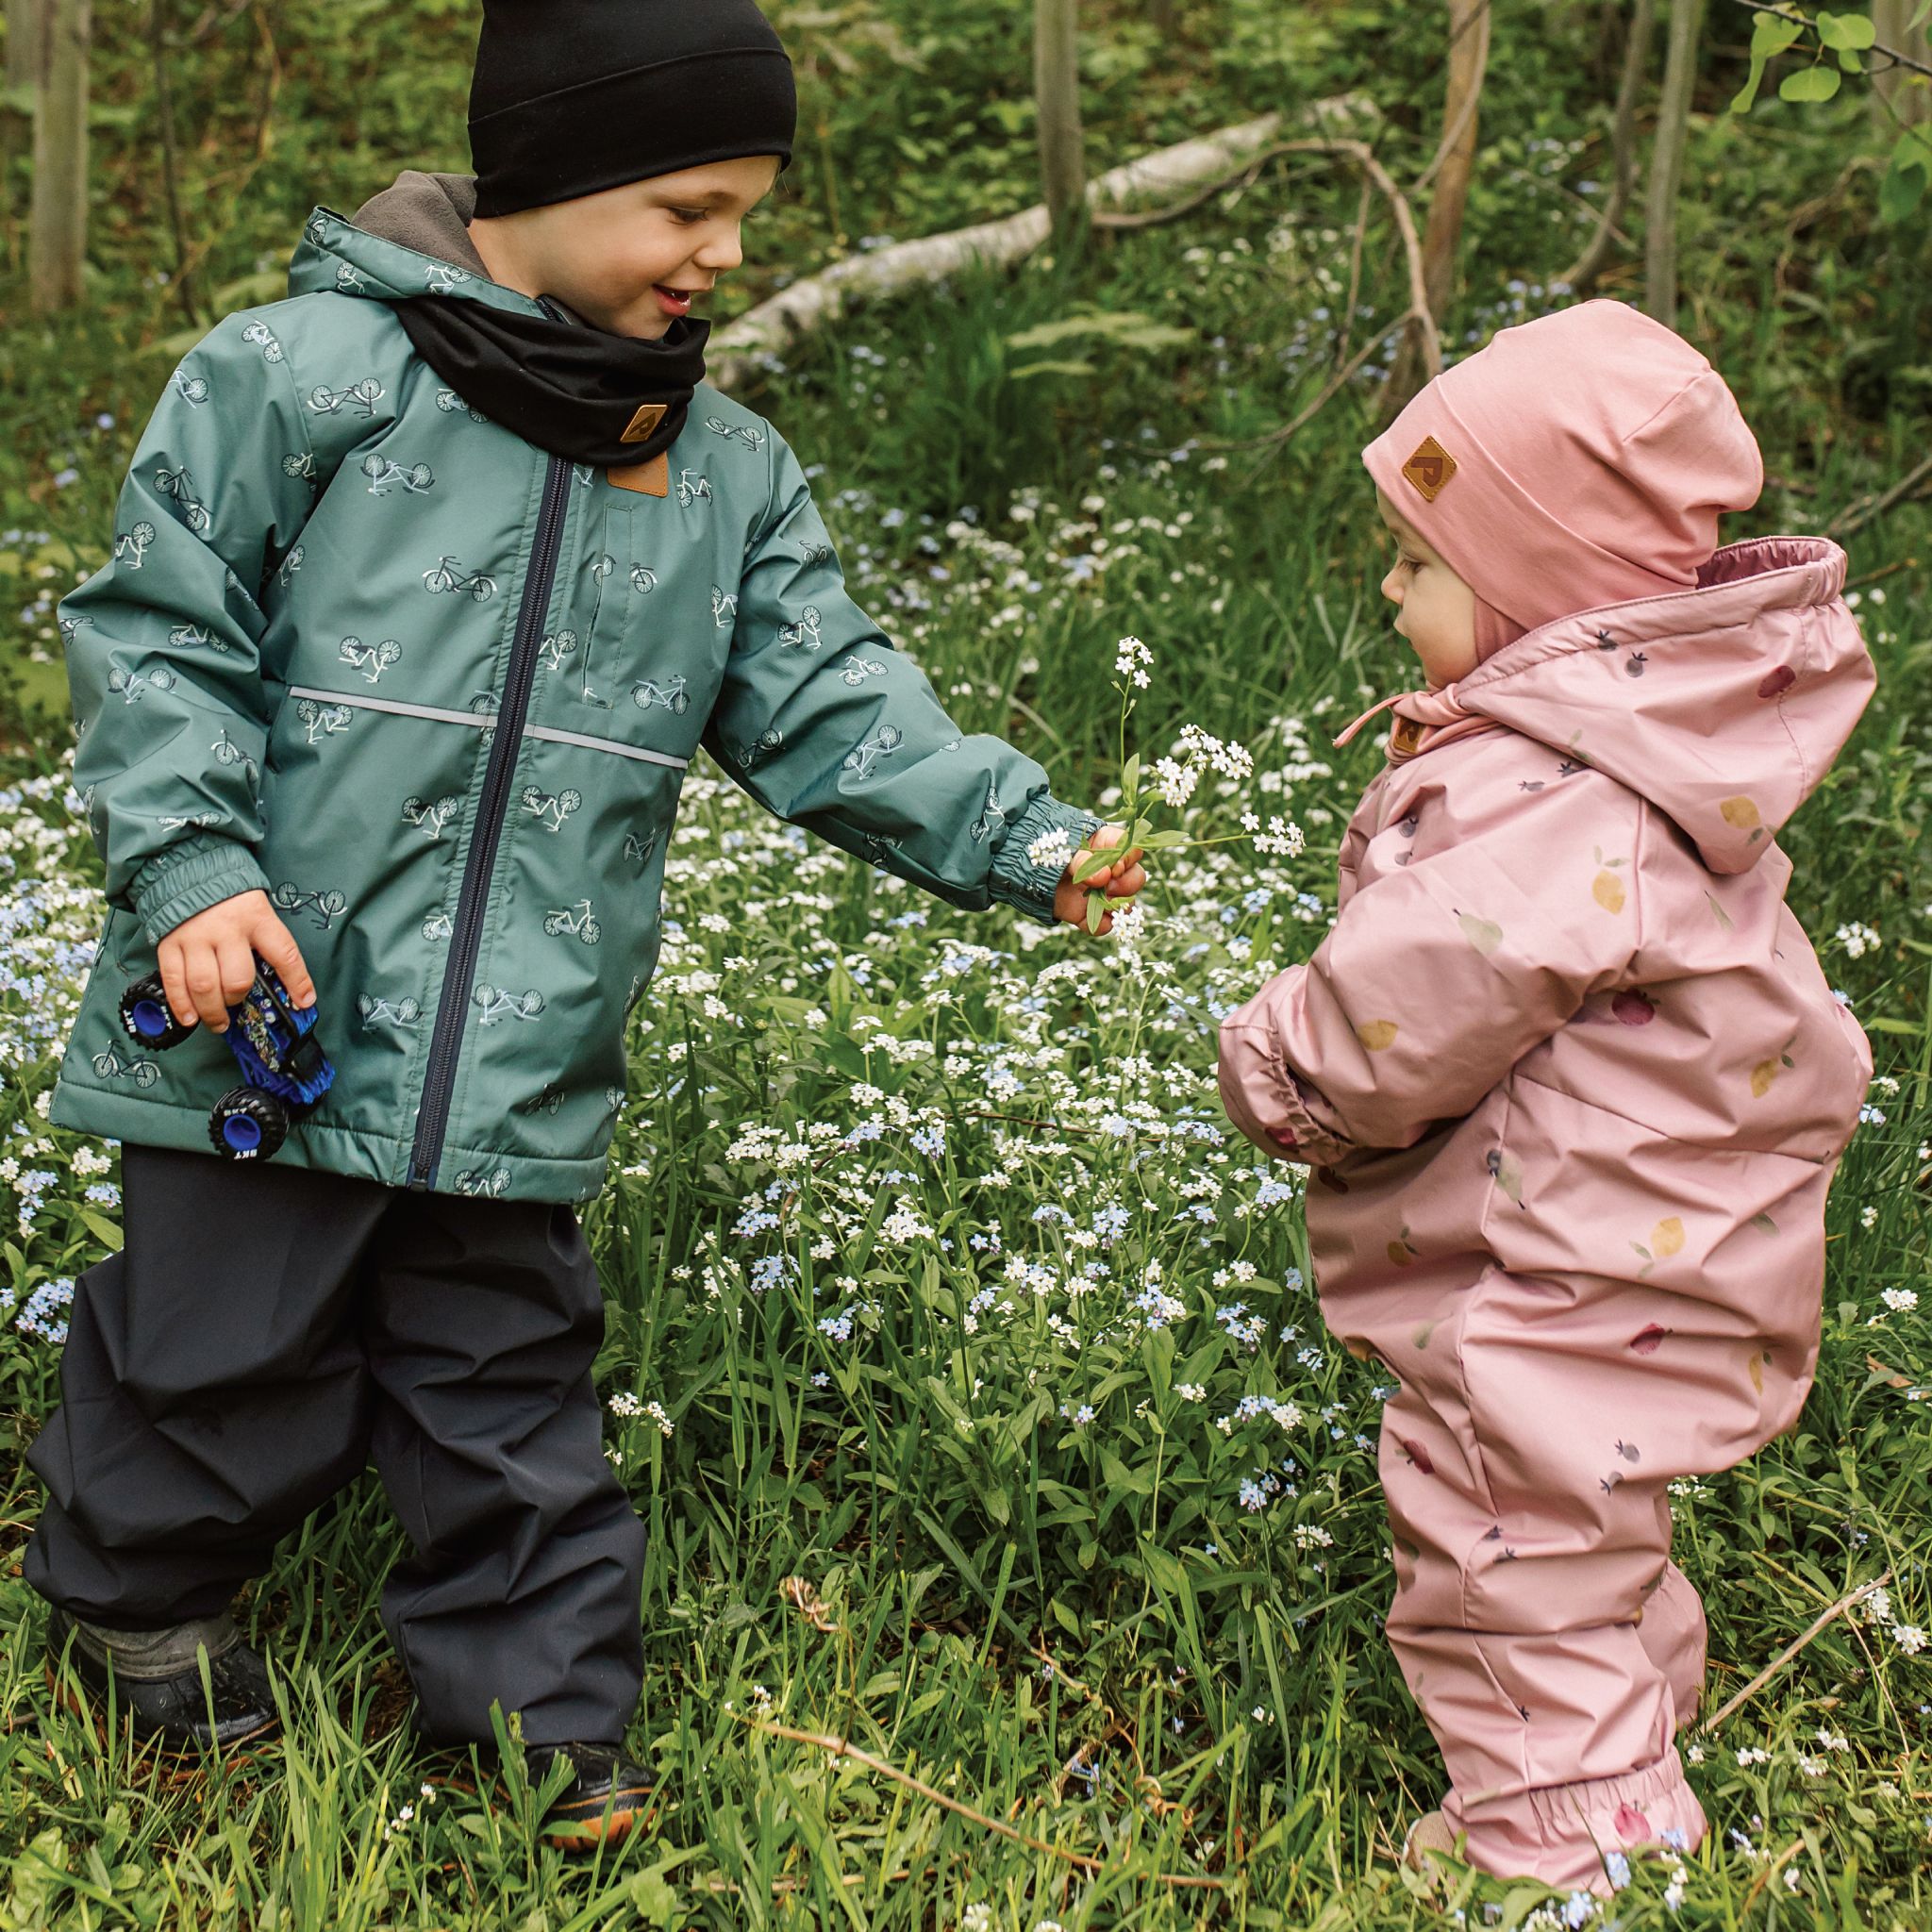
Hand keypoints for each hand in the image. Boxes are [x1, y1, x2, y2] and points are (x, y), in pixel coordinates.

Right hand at [156, 890, 315, 1032]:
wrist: (190, 870)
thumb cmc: (232, 900)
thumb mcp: (259, 912)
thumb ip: (268, 944)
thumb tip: (287, 986)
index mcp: (257, 919)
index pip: (283, 954)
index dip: (296, 982)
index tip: (303, 1002)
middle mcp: (225, 929)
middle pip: (237, 979)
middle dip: (239, 999)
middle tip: (239, 1006)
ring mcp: (194, 937)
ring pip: (204, 985)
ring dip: (213, 1011)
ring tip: (219, 1022)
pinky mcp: (169, 943)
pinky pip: (173, 981)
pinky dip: (182, 1005)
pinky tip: (191, 1018)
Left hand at [1055, 824, 1146, 934]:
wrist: (1019, 866)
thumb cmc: (1044, 849)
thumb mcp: (1061, 848)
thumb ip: (1081, 860)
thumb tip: (1103, 876)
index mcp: (1106, 846)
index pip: (1132, 850)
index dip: (1128, 859)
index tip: (1115, 866)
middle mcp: (1109, 870)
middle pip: (1136, 878)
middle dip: (1127, 884)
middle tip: (1108, 886)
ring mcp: (1100, 893)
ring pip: (1126, 904)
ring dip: (1117, 907)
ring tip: (1099, 903)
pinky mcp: (1087, 912)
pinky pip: (1103, 924)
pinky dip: (1098, 925)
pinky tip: (1085, 919)